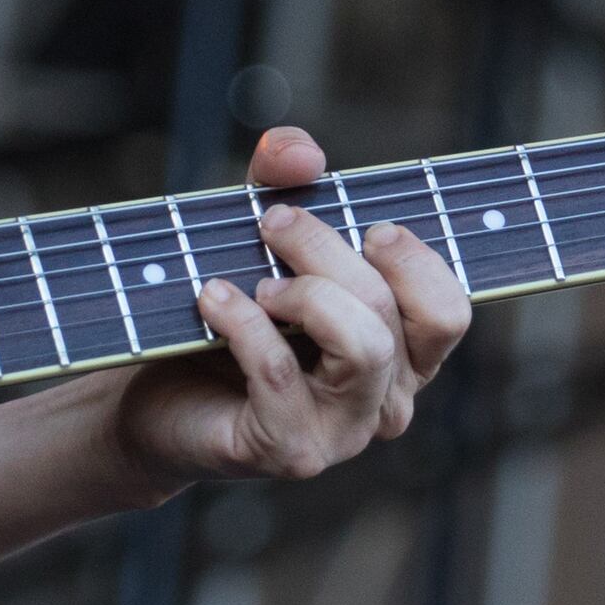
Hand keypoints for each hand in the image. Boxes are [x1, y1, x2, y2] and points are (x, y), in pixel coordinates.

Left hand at [108, 126, 471, 489]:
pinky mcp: (289, 450)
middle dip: (330, 251)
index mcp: (401, 355)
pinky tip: (211, 299)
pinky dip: (243, 321)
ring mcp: (342, 433)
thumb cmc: (228, 314)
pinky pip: (281, 373)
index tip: (365, 226)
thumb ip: (284, 179)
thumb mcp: (258, 233)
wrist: (156, 396)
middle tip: (270, 224)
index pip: (448, 312)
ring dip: (304, 294)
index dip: (414, 260)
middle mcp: (386, 400)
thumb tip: (301, 153)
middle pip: (393, 313)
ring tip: (254, 281)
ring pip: (362, 347)